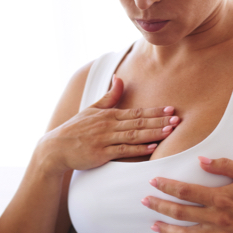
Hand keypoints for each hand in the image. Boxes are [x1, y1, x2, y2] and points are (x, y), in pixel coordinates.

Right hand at [38, 76, 178, 174]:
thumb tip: (120, 78)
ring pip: (133, 135)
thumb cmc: (76, 129)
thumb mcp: (91, 109)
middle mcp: (108, 125)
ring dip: (153, 133)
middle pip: (138, 122)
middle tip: (177, 119)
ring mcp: (105, 139)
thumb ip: (109, 97)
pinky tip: (152, 148)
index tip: (170, 109)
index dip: (154, 111)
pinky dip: (138, 149)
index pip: (136, 112)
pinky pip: (123, 151)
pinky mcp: (101, 154)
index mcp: (108, 115)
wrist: (56, 148)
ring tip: (169, 131)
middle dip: (159, 121)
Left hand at [141, 157, 232, 232]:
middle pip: (181, 213)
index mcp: (221, 198)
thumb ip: (224, 165)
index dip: (167, 186)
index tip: (154, 182)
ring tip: (153, 225)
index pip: (186, 191)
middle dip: (160, 206)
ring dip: (168, 229)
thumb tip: (201, 161)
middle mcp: (217, 217)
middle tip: (145, 201)